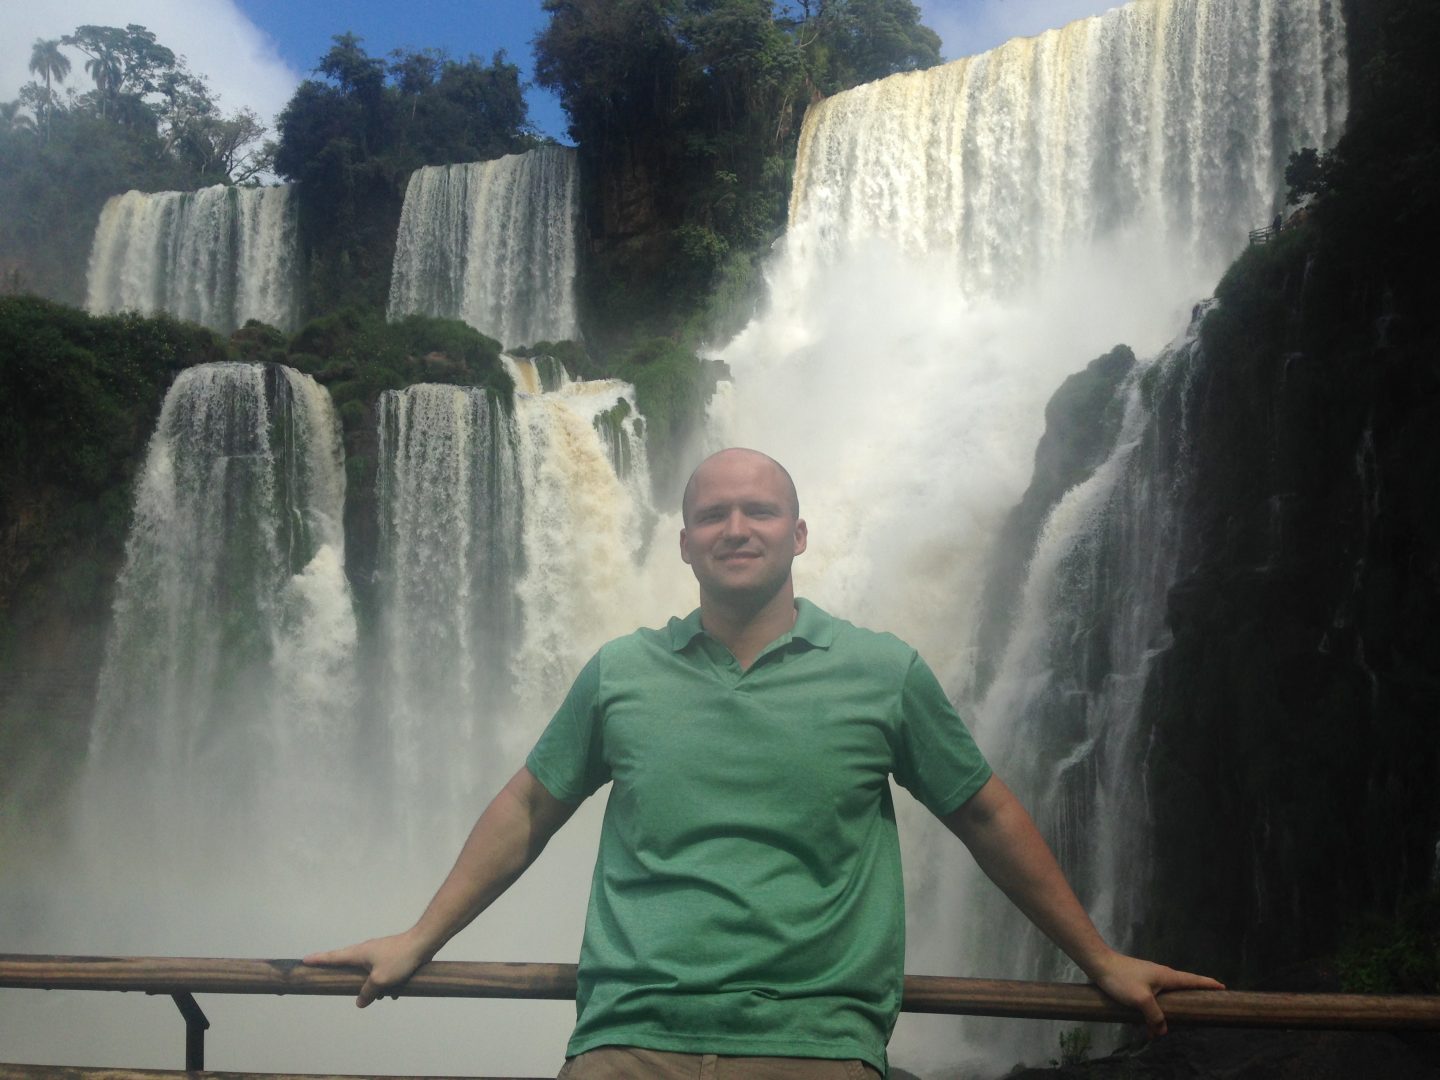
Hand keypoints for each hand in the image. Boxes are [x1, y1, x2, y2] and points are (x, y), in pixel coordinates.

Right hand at [303, 931, 431, 1007]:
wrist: (423, 943)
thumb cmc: (399, 959)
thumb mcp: (380, 980)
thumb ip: (367, 992)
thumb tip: (360, 1002)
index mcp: (358, 953)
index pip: (333, 957)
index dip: (318, 960)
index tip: (304, 960)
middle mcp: (365, 950)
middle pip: (347, 964)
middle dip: (342, 974)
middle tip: (329, 978)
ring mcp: (378, 952)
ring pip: (367, 972)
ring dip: (371, 984)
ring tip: (382, 994)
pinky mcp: (389, 956)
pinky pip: (381, 972)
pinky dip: (384, 982)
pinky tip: (395, 991)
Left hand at [1088, 952, 1224, 1036]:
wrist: (1099, 964)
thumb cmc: (1122, 979)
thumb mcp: (1141, 1000)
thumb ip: (1155, 1016)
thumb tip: (1162, 1030)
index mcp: (1167, 976)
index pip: (1193, 980)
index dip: (1208, 984)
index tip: (1223, 987)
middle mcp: (1161, 974)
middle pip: (1183, 985)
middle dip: (1194, 994)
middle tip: (1205, 1004)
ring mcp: (1150, 977)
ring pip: (1167, 993)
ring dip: (1173, 1005)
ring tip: (1179, 1017)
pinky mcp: (1139, 981)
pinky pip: (1155, 995)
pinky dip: (1158, 1006)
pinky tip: (1152, 1017)